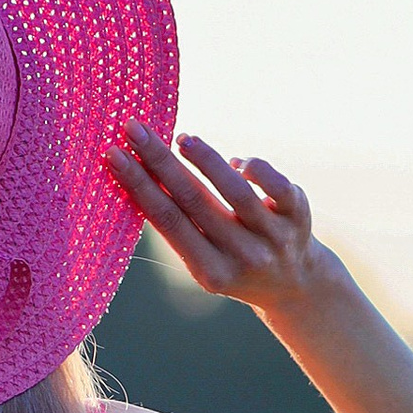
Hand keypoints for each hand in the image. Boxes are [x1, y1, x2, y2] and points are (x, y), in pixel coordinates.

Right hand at [104, 124, 332, 318]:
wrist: (296, 284)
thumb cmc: (233, 261)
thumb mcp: (204, 260)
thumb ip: (179, 225)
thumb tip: (140, 170)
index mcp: (210, 271)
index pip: (167, 220)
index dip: (138, 184)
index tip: (114, 154)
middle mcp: (242, 256)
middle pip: (193, 200)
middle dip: (158, 161)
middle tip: (132, 128)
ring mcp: (273, 238)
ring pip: (235, 190)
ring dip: (204, 159)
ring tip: (182, 139)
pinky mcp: (298, 217)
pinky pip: (275, 184)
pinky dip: (251, 168)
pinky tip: (236, 163)